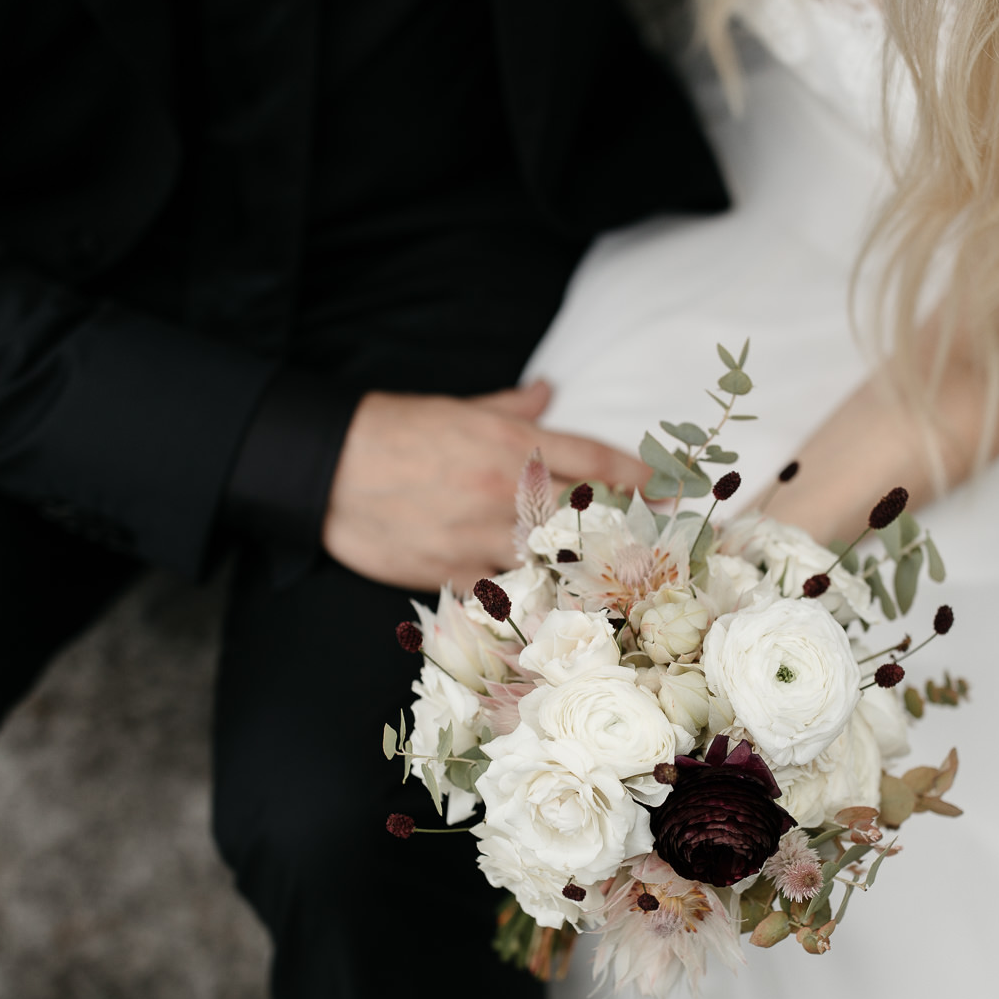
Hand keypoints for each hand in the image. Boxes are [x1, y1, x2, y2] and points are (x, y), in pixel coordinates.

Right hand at [322, 380, 646, 591]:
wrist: (327, 467)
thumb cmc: (393, 429)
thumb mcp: (460, 407)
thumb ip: (511, 407)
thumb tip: (547, 391)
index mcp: (513, 446)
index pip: (597, 461)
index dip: (641, 477)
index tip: (670, 490)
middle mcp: (506, 493)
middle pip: (587, 519)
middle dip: (625, 532)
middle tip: (655, 545)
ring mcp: (480, 537)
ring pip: (551, 562)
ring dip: (580, 572)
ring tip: (612, 582)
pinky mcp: (452, 572)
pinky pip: (504, 592)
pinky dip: (527, 597)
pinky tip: (550, 608)